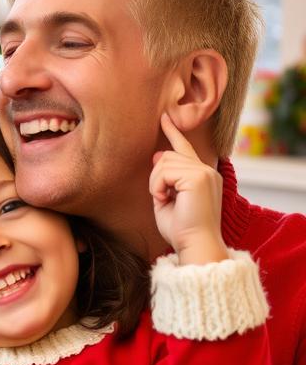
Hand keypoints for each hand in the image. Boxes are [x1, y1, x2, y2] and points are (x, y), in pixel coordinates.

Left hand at [150, 114, 227, 264]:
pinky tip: (165, 199)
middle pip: (169, 155)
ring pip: (164, 161)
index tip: (165, 118)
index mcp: (203, 176)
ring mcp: (204, 172)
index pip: (186, 149)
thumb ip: (163, 179)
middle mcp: (207, 171)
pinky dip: (158, 186)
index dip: (174, 132)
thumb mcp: (166, 201)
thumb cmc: (181, 231)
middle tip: (162, 198)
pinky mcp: (198, 176)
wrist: (195, 245)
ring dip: (156, 183)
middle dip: (157, 177)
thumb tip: (158, 154)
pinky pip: (164, 171)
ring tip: (165, 200)